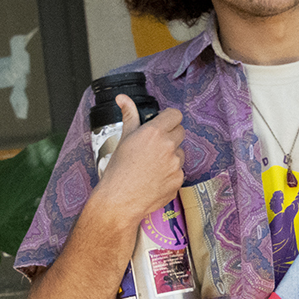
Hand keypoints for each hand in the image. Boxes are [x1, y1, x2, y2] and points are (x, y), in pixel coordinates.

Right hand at [91, 94, 185, 226]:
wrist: (120, 200)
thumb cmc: (118, 170)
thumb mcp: (124, 139)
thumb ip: (129, 116)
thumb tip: (123, 99)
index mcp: (154, 132)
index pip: (175, 115)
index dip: (169, 119)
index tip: (163, 123)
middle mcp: (168, 146)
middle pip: (181, 132)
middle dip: (171, 136)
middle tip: (155, 146)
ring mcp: (176, 164)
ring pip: (180, 153)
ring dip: (171, 156)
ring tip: (152, 165)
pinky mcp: (179, 180)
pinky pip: (179, 171)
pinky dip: (170, 174)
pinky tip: (155, 178)